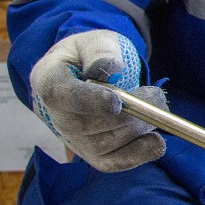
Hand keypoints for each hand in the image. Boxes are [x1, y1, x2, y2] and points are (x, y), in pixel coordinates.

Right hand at [30, 30, 167, 171]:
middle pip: (85, 125)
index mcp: (47, 79)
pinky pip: (112, 163)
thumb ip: (101, 52)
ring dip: (138, 127)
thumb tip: (110, 69)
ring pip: (103, 144)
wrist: (89, 75)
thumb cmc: (91, 55)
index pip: (60, 96)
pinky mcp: (93, 154)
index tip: (116, 102)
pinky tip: (156, 142)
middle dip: (126, 114)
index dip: (88, 101)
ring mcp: (72, 138)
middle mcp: (54, 114)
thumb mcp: (96, 41)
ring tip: (157, 106)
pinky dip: (138, 155)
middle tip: (155, 96)